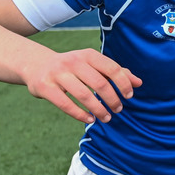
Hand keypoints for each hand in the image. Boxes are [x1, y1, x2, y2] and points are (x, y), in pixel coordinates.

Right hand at [19, 48, 142, 123]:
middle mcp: (73, 62)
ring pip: (84, 95)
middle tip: (118, 109)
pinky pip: (66, 104)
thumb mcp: (92, 64)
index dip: (123, 84)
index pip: (111, 68)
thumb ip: (115, 72)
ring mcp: (58, 74)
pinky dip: (80, 114)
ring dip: (99, 109)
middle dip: (112, 99)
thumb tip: (139, 83)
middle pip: (100, 83)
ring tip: (107, 117)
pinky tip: (90, 119)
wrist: (36, 65)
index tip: (129, 96)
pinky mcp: (45, 87)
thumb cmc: (72, 67)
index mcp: (87, 54)